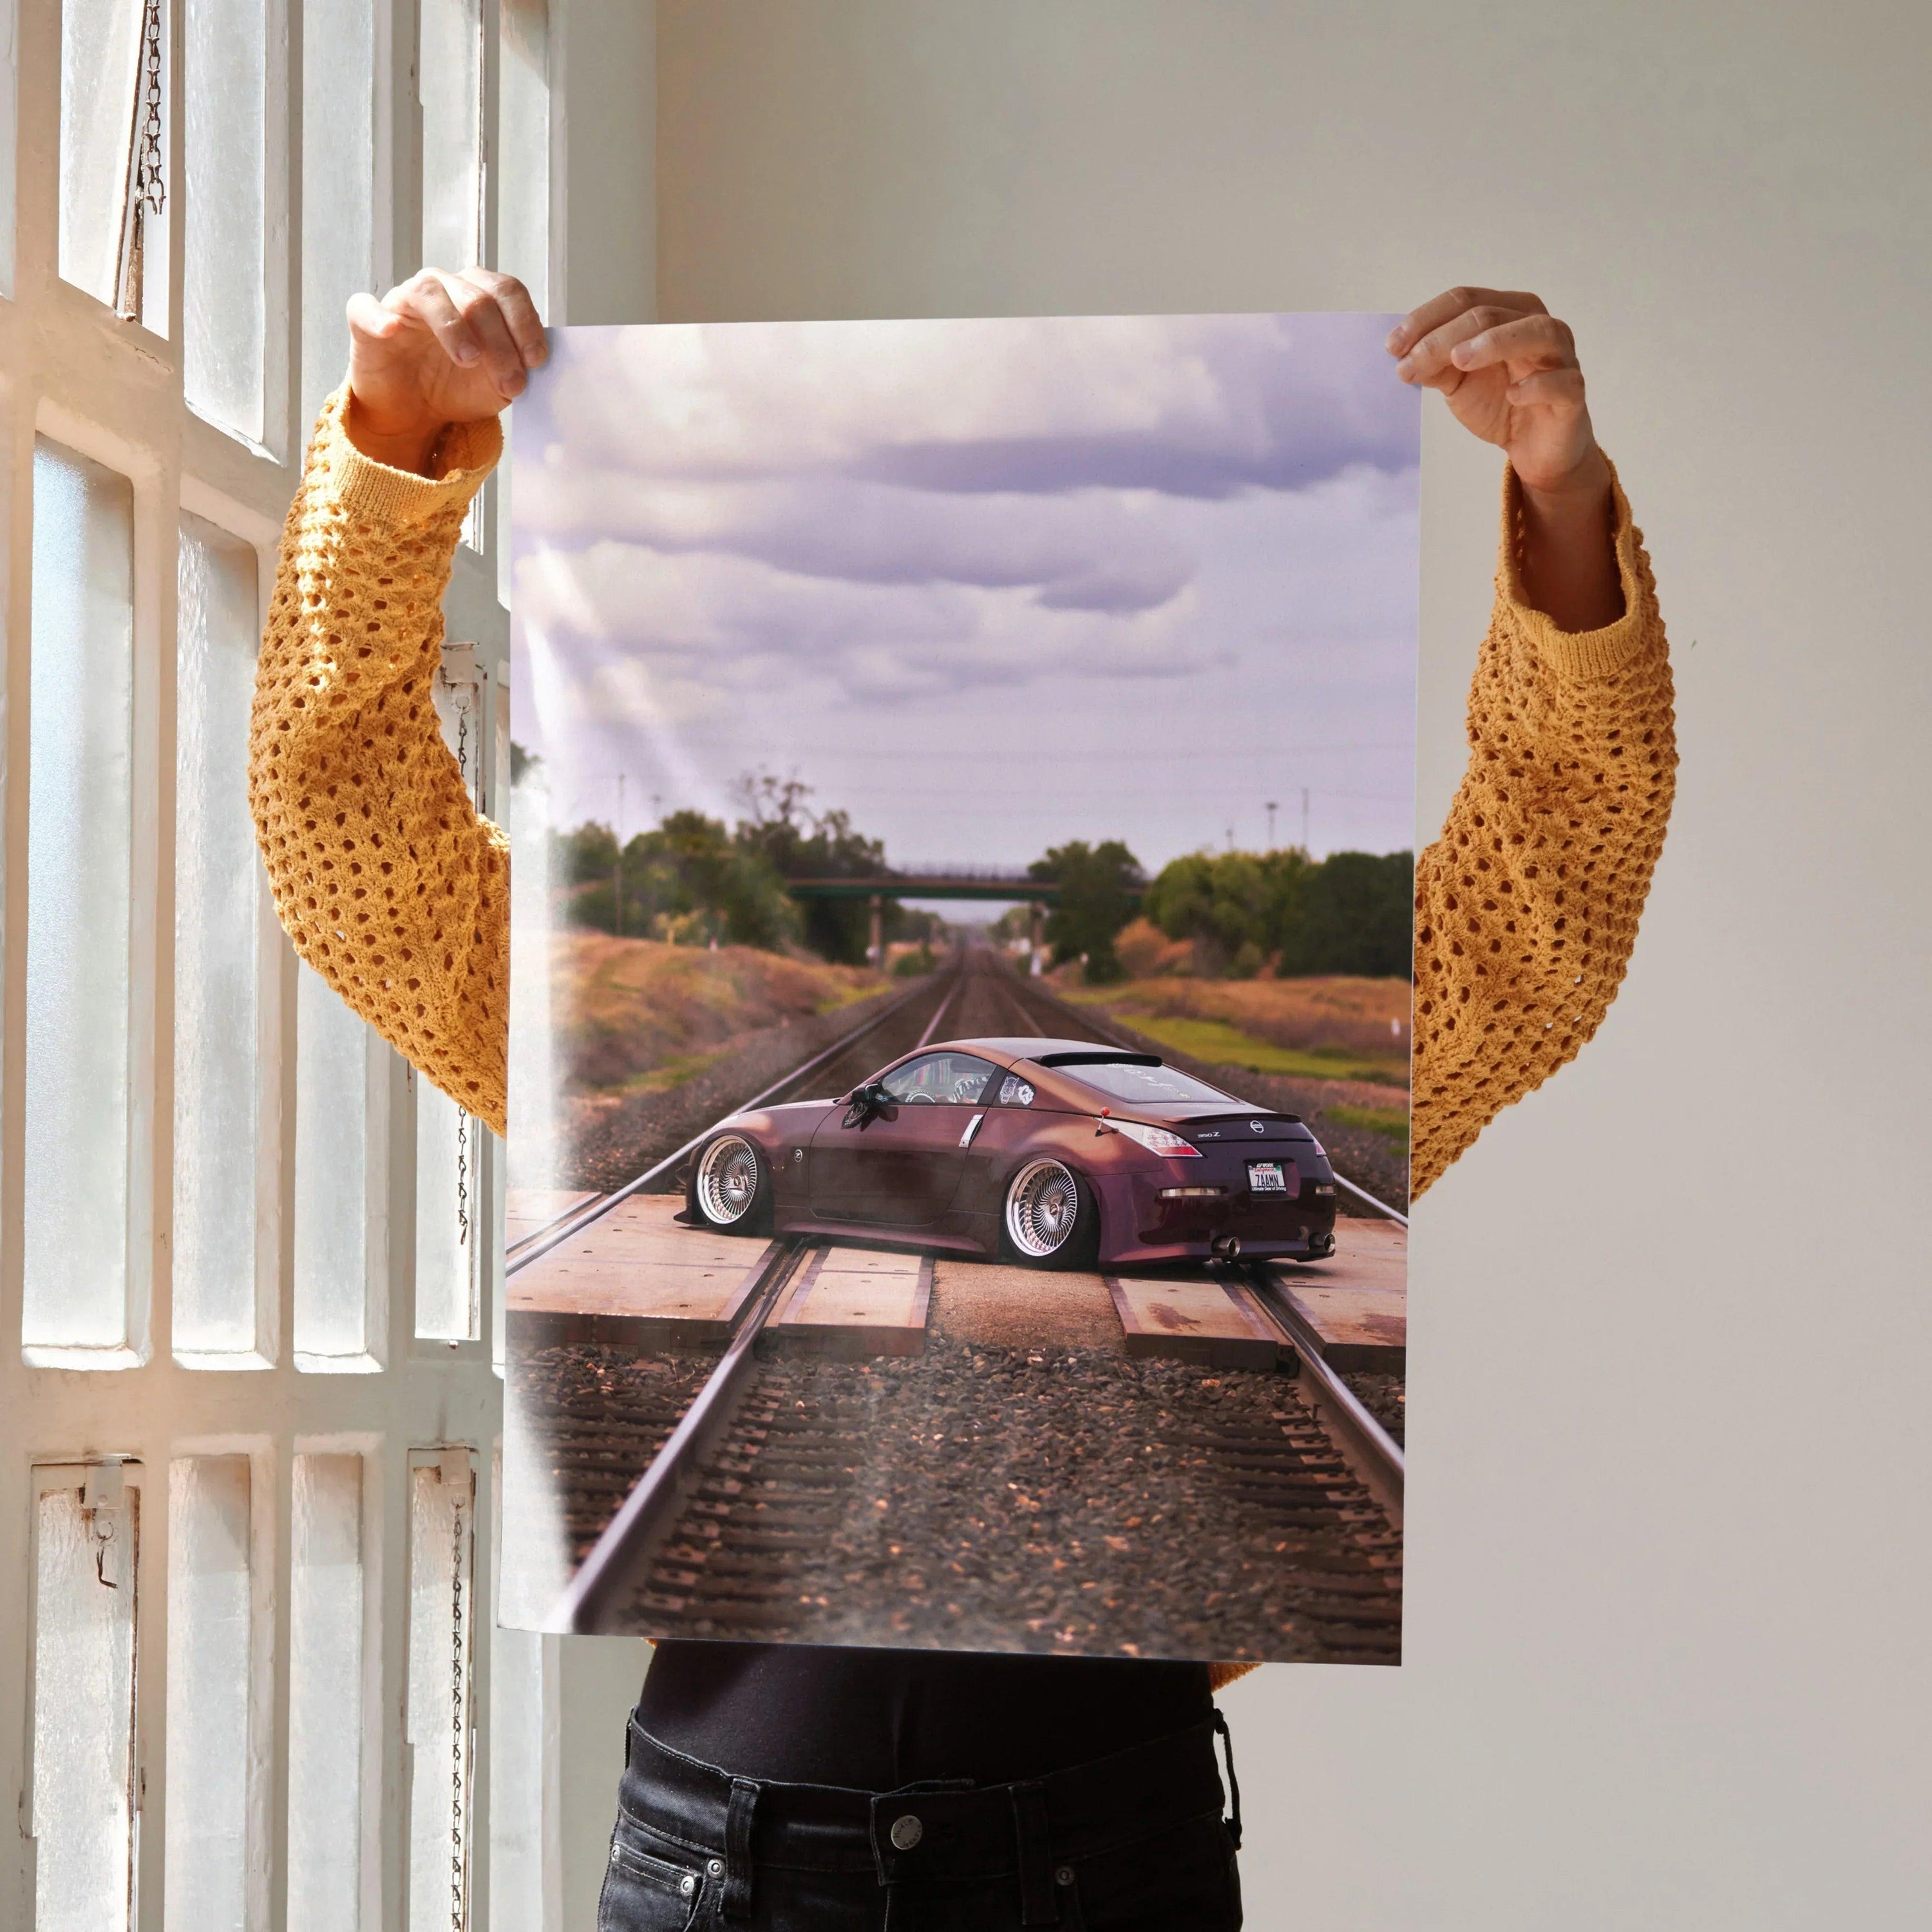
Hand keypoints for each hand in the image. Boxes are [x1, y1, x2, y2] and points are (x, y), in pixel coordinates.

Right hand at [344, 268, 546, 474]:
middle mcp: (443, 288)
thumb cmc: (457, 387)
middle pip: (477, 297)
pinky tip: (391, 330)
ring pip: (430, 293)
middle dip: (500, 342)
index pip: (507, 291)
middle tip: (511, 382)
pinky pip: (366, 307)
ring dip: (454, 327)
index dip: (525, 323)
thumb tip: (535, 363)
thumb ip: (518, 368)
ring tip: (469, 360)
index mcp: (478, 295)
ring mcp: (404, 301)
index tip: (535, 360)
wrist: (415, 412)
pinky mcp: (366, 320)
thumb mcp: (498, 384)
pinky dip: (378, 317)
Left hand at [1387, 287, 1607, 499]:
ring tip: (1458, 360)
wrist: (1534, 448)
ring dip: (1495, 342)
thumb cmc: (1500, 404)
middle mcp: (1538, 325)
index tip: (1392, 347)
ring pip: (1537, 331)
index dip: (1427, 319)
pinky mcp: (1573, 393)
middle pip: (1491, 314)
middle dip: (1444, 337)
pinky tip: (1512, 394)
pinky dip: (1537, 385)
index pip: (1466, 299)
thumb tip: (1403, 356)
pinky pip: (1562, 381)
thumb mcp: (1458, 383)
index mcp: (1509, 313)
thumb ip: (1435, 366)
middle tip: (1410, 363)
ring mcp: (1561, 357)